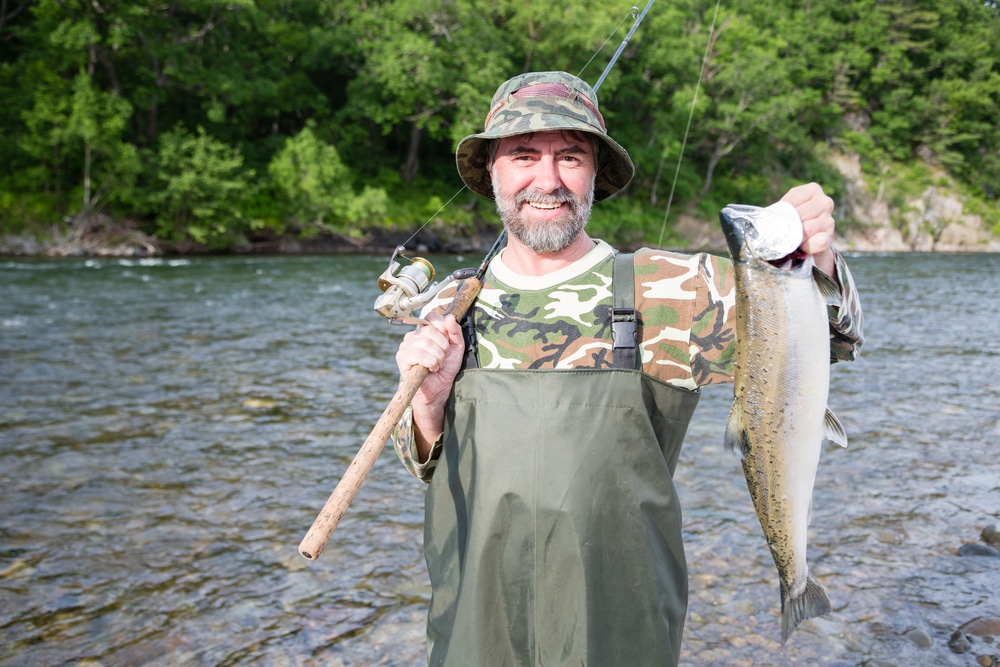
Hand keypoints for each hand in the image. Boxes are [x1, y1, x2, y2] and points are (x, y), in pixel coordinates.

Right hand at [395, 312, 464, 458]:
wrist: (438, 390)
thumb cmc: (446, 369)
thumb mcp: (456, 348)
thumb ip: (455, 332)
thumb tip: (450, 317)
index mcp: (424, 330)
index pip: (432, 316)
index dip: (443, 328)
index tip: (448, 343)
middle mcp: (412, 336)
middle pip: (430, 330)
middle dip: (443, 347)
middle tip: (443, 359)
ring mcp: (405, 347)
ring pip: (425, 342)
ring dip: (438, 357)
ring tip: (437, 366)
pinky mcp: (402, 358)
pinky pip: (419, 354)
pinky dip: (430, 363)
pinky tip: (430, 369)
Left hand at [780, 182, 836, 275]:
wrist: (805, 242)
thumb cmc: (792, 222)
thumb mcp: (787, 210)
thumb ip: (782, 209)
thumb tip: (771, 217)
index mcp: (813, 190)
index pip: (792, 201)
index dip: (781, 213)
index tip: (776, 219)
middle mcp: (825, 202)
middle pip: (800, 215)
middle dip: (788, 225)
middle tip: (781, 232)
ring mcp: (829, 220)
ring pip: (808, 229)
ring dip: (796, 237)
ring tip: (791, 239)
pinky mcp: (829, 238)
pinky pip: (818, 242)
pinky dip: (807, 246)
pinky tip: (802, 246)